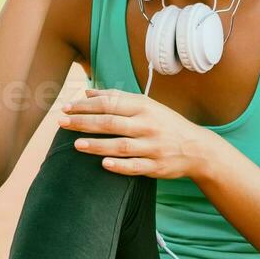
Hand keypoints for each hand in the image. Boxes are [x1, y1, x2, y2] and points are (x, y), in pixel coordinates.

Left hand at [56, 88, 212, 178]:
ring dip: (97, 145)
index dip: (86, 105)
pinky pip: (135, 166)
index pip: (110, 103)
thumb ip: (117, 98)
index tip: (66, 108)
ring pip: (120, 145)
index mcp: (144, 107)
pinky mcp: (156, 166)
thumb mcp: (146, 106)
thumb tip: (87, 92)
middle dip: (84, 122)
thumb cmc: (165, 124)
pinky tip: (103, 164)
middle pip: (110, 123)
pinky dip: (120, 165)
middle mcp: (148, 125)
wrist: (197, 148)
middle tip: (62, 123)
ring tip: (75, 145)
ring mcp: (152, 147)